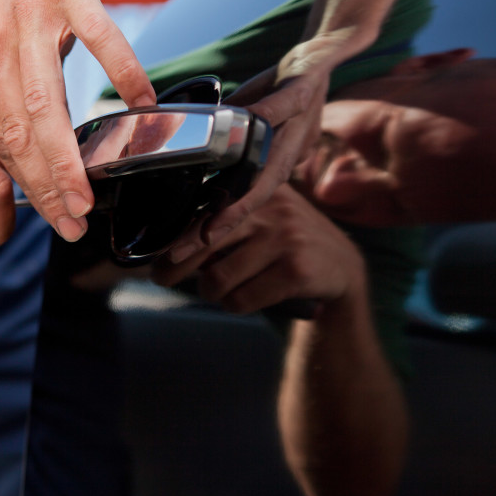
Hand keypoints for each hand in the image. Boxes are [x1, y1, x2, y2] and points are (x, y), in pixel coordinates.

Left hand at [0, 0, 154, 242]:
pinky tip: (141, 101)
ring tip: (88, 194)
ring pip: (46, 102)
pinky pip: (98, 37)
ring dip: (67, 156)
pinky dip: (121, 72)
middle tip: (67, 225)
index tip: (48, 217)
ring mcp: (29, 12)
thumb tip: (34, 139)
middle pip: (17, 131)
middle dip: (42, 187)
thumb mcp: (3, 33)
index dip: (23, 184)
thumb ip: (13, 84)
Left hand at [153, 182, 364, 313]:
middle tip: (162, 280)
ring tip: (219, 291)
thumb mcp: (261, 220)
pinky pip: (242, 299)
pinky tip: (242, 301)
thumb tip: (166, 246)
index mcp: (256, 189)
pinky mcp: (297, 270)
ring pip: (219, 278)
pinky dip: (235, 306)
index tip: (154, 255)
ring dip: (212, 293)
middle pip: (202, 243)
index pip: (203, 212)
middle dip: (174, 268)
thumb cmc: (284, 245)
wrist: (341, 269)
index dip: (174, 237)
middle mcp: (271, 207)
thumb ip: (224, 223)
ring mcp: (285, 237)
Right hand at [197, 34, 357, 248]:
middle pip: (249, 201)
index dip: (214, 229)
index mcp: (273, 161)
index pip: (241, 203)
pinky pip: (277, 109)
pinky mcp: (300, 93)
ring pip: (265, 172)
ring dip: (238, 202)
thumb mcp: (259, 124)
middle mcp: (284, 151)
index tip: (183, 251)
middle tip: (181, 254)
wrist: (327, 51)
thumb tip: (208, 160)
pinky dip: (260, 119)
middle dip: (214, 230)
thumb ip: (241, 146)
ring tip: (209, 227)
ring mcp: (294, 126)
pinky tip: (238, 130)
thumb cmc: (286, 88)